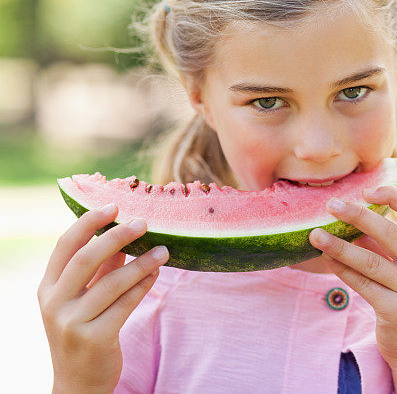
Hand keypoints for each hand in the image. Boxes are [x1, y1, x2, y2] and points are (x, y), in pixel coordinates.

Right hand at [37, 203, 168, 392]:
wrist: (77, 383)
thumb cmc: (83, 331)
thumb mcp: (83, 298)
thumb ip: (100, 269)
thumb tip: (123, 235)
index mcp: (47, 288)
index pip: (65, 246)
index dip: (89, 222)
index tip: (114, 205)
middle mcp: (54, 303)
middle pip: (86, 259)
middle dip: (117, 236)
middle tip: (144, 222)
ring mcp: (72, 323)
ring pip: (112, 282)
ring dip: (141, 262)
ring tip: (164, 250)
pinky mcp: (95, 338)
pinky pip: (125, 304)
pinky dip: (144, 285)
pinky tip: (157, 273)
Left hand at [309, 186, 396, 372]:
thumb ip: (387, 248)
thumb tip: (353, 219)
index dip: (394, 195)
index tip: (367, 191)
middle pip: (391, 231)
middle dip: (358, 214)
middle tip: (331, 205)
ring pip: (371, 260)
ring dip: (339, 244)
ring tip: (314, 234)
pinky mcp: (396, 311)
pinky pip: (362, 284)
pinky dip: (341, 269)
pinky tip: (325, 258)